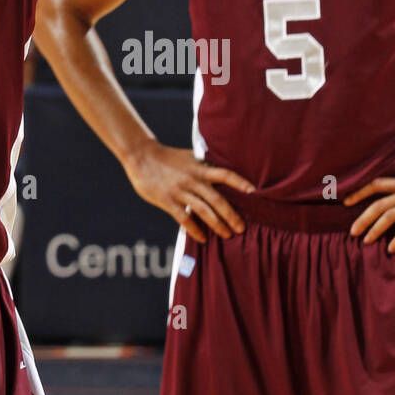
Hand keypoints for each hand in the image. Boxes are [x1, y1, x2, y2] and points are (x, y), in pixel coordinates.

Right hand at [123, 139, 255, 242]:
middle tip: (242, 228)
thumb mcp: (188, 158)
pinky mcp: (167, 200)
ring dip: (218, 225)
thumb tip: (223, 176)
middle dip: (231, 216)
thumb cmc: (167, 157)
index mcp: (199, 168)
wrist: (141, 156)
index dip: (240, 182)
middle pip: (217, 200)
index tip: (254, 192)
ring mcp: (180, 190)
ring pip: (204, 211)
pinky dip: (195, 229)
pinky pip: (184, 218)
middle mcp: (192, 179)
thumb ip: (204, 167)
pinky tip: (202, 238)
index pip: (225, 174)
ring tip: (227, 235)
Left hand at [344, 175, 394, 252]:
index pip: (376, 184)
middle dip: (363, 218)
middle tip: (352, 232)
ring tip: (366, 241)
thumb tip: (384, 204)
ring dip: (375, 229)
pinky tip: (390, 249)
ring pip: (390, 215)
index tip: (344, 202)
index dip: (359, 192)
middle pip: (379, 204)